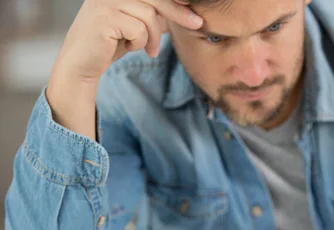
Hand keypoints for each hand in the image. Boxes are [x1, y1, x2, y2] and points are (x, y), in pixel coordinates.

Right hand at [46, 0, 202, 138]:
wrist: (82, 65)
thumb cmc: (111, 44)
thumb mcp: (137, 25)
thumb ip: (154, 14)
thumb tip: (187, 8)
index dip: (174, 2)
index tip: (194, 11)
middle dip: (179, 13)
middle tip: (197, 24)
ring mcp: (104, 2)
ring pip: (149, 15)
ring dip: (153, 37)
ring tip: (147, 49)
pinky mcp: (103, 18)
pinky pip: (138, 29)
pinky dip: (139, 42)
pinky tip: (129, 48)